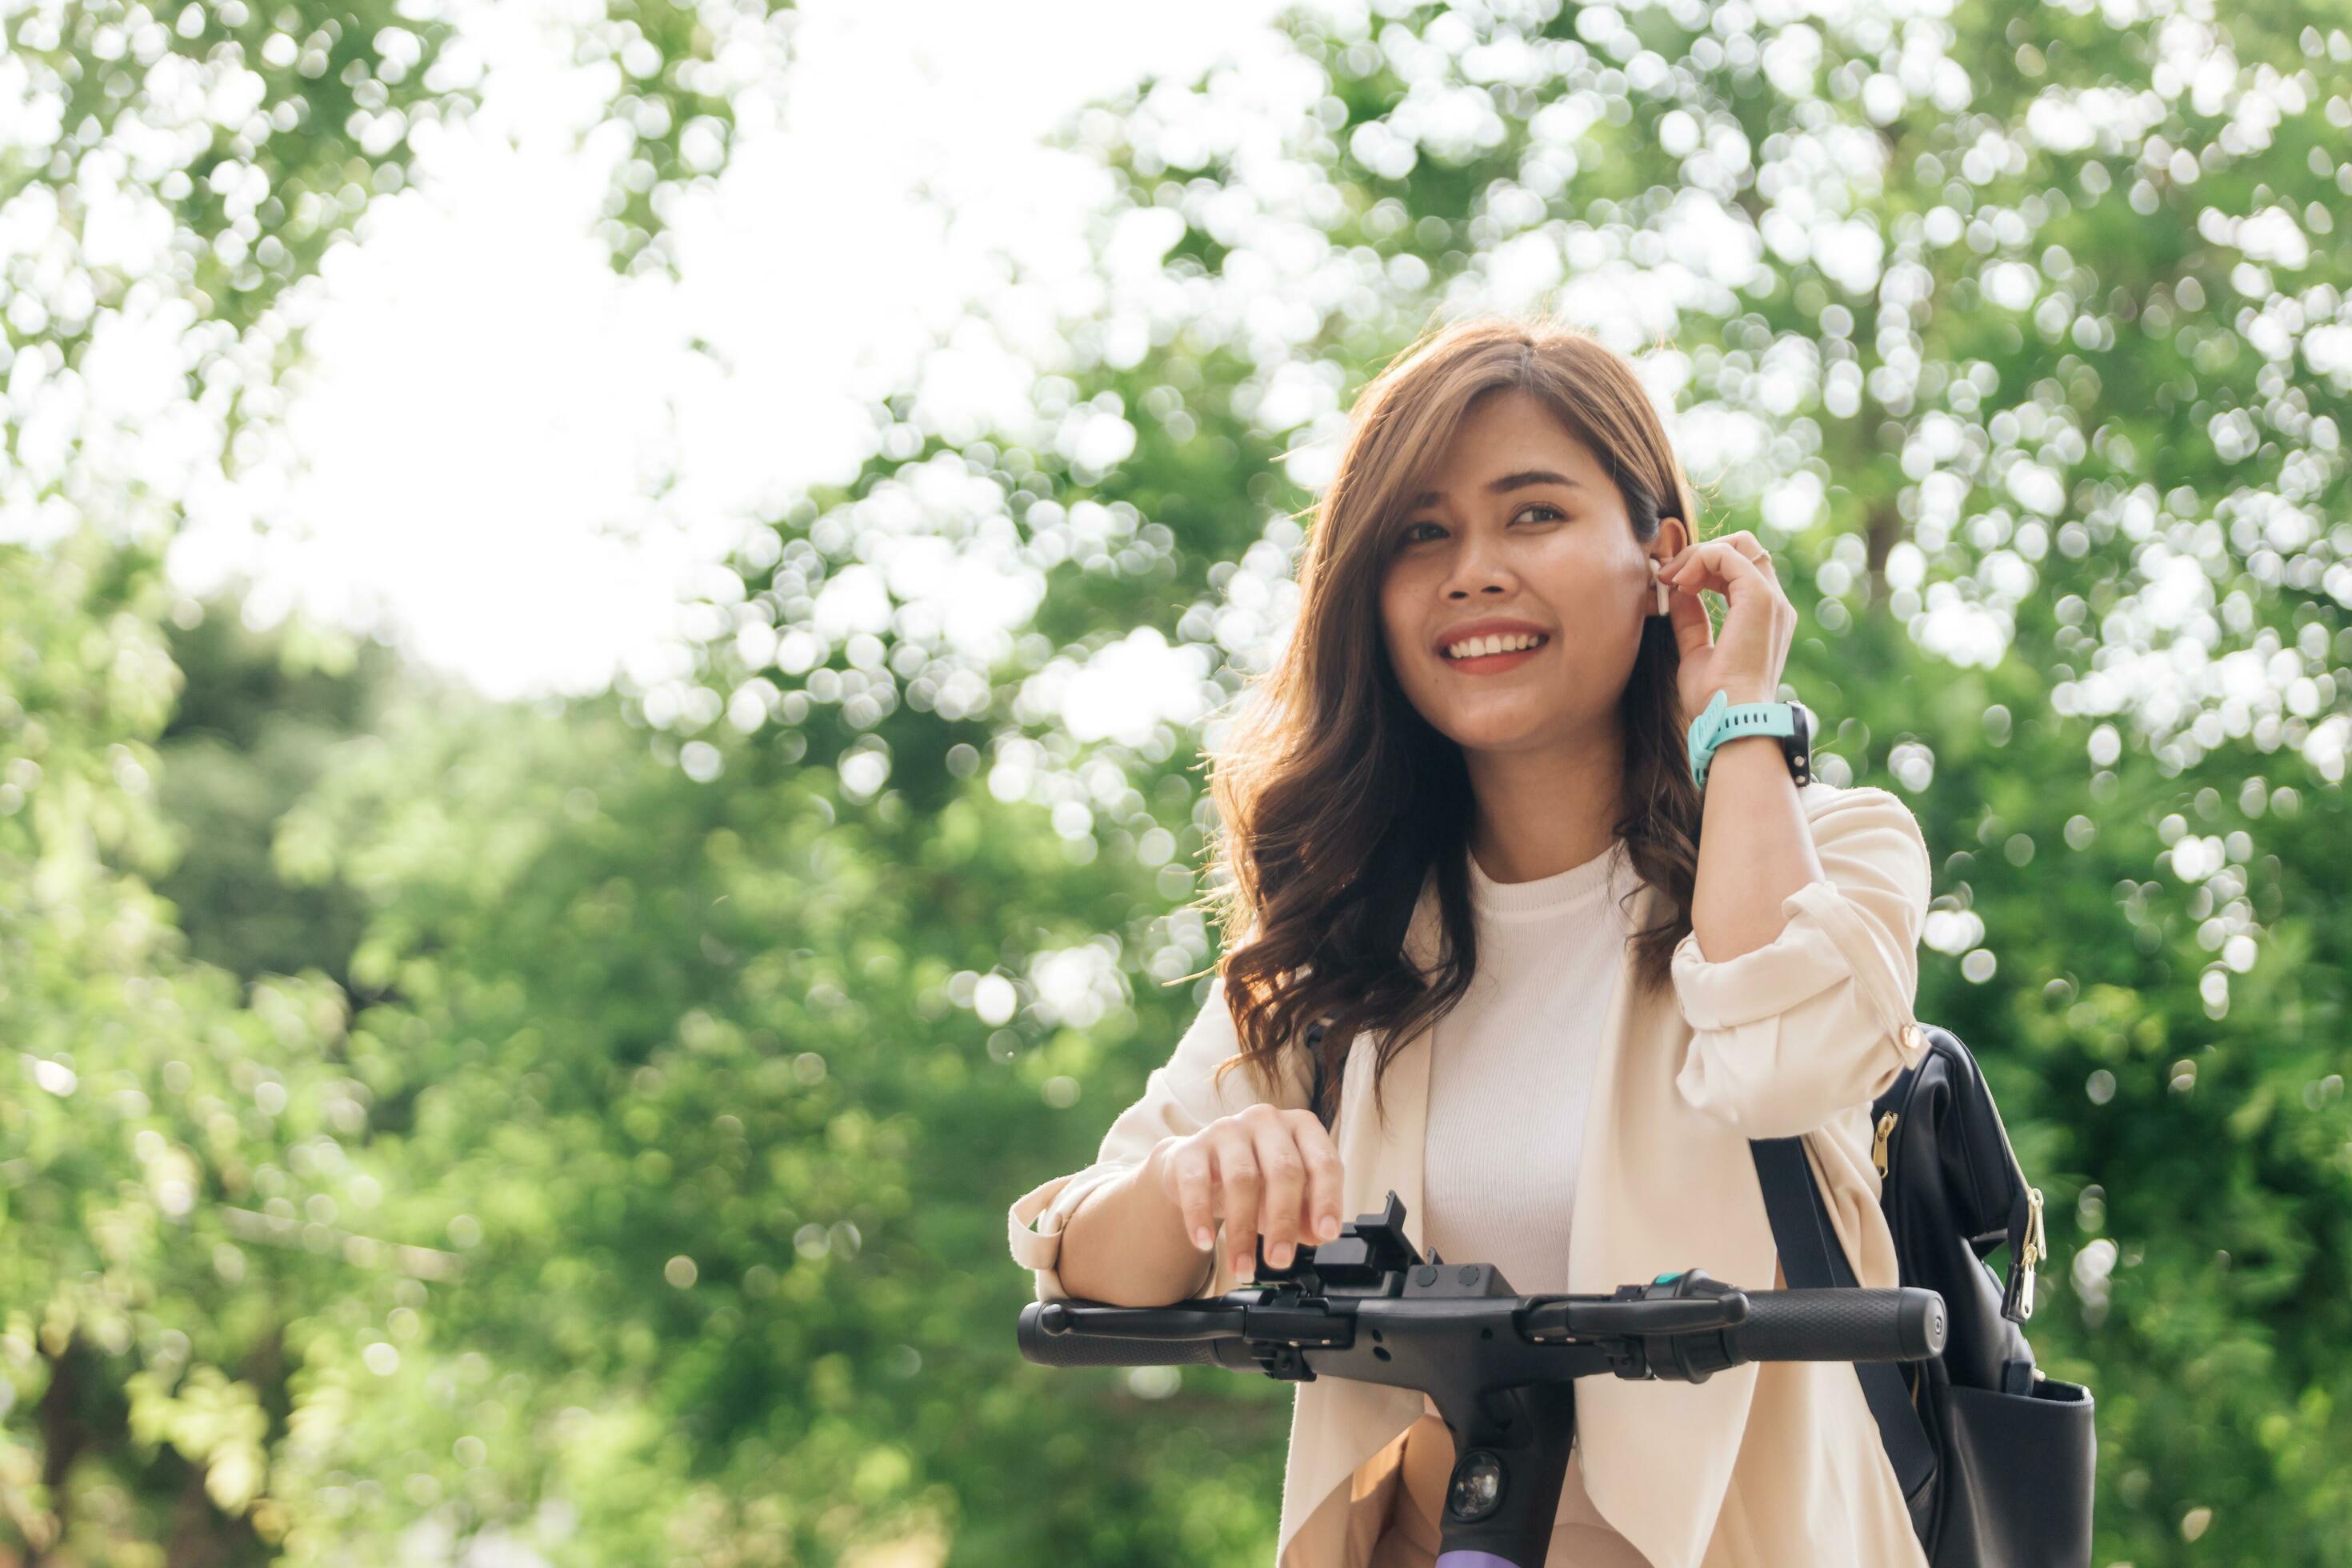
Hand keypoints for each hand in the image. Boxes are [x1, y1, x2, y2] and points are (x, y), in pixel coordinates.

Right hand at [1153, 1105, 1345, 1284]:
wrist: (1196, 1169)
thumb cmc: (1253, 1178)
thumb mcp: (1286, 1195)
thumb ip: (1306, 1213)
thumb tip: (1320, 1235)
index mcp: (1300, 1128)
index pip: (1323, 1162)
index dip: (1327, 1200)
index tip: (1326, 1234)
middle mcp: (1266, 1121)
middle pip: (1283, 1170)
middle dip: (1284, 1222)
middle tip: (1280, 1260)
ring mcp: (1227, 1130)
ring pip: (1242, 1179)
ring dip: (1243, 1231)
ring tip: (1243, 1266)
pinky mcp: (1191, 1149)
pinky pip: (1196, 1183)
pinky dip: (1200, 1216)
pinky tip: (1205, 1241)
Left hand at [1659, 530, 1796, 717]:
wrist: (1730, 718)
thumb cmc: (1714, 699)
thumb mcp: (1696, 652)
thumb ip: (1691, 620)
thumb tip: (1676, 593)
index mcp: (1765, 617)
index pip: (1740, 570)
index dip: (1705, 567)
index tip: (1673, 585)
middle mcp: (1775, 604)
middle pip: (1744, 549)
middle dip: (1703, 553)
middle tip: (1670, 575)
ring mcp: (1771, 599)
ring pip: (1739, 546)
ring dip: (1698, 555)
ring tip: (1672, 579)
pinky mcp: (1759, 598)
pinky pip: (1728, 555)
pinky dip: (1700, 559)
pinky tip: (1681, 583)